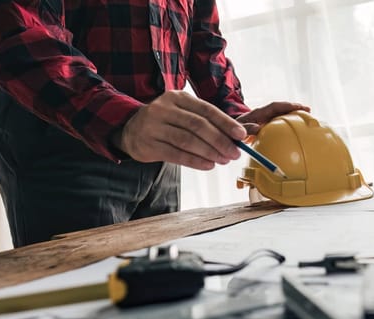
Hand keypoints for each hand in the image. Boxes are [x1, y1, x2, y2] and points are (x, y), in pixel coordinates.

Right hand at [111, 90, 245, 170]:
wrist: (130, 130)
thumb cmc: (167, 122)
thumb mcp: (184, 113)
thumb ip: (209, 121)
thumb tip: (243, 133)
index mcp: (178, 97)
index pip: (206, 110)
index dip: (226, 123)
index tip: (241, 135)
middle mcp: (164, 108)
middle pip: (198, 126)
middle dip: (220, 141)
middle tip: (235, 153)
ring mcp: (154, 126)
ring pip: (188, 141)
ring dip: (210, 152)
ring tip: (224, 160)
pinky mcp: (148, 144)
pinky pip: (176, 154)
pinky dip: (195, 161)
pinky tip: (209, 165)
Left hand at [236, 101, 309, 135]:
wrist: (228, 134)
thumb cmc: (231, 132)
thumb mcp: (237, 130)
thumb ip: (246, 128)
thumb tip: (258, 128)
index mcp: (257, 114)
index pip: (275, 106)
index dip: (288, 106)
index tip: (300, 108)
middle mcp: (262, 115)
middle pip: (281, 108)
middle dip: (294, 108)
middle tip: (308, 111)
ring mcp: (264, 121)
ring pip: (281, 115)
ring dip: (292, 115)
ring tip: (305, 119)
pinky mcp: (265, 127)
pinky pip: (278, 123)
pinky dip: (287, 124)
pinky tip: (294, 131)